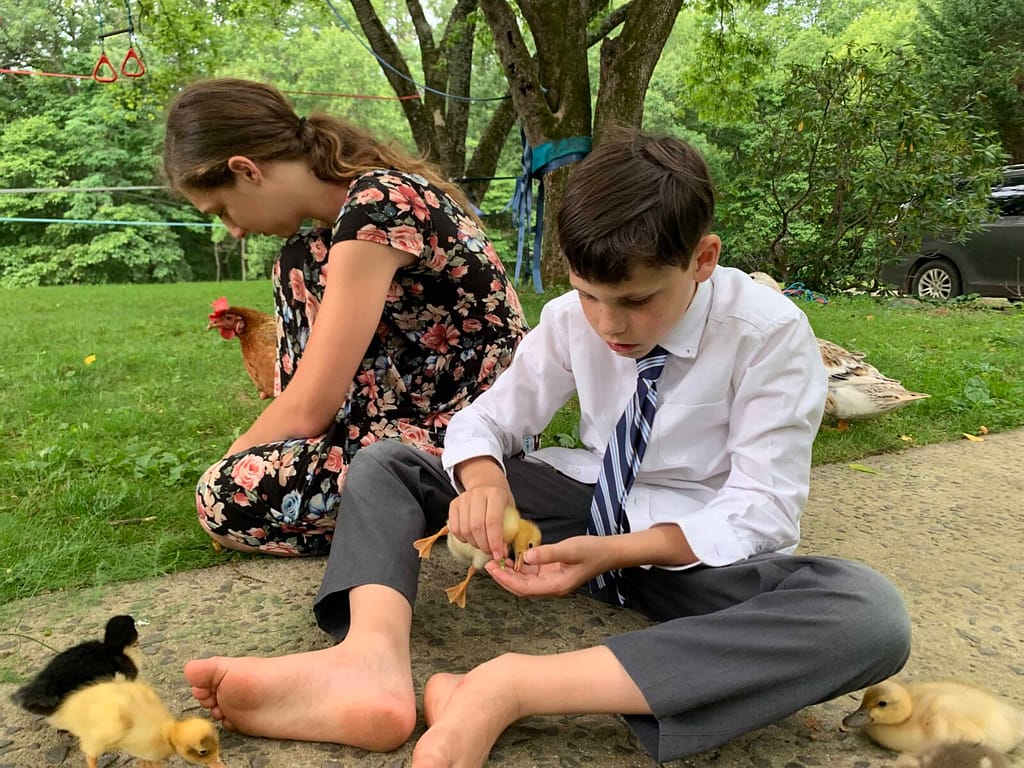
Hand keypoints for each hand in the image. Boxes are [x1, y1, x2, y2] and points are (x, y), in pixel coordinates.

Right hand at [447, 485, 514, 560]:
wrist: (486, 483)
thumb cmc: (500, 500)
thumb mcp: (510, 511)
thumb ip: (509, 531)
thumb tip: (502, 552)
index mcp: (495, 494)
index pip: (493, 521)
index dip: (495, 541)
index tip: (498, 555)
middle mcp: (478, 494)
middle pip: (477, 527)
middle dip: (484, 545)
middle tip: (490, 551)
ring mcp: (463, 499)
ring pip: (465, 530)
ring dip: (474, 543)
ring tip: (482, 544)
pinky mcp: (454, 504)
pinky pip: (455, 528)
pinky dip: (463, 539)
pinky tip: (472, 538)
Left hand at [484, 535, 613, 597]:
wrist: (608, 552)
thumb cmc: (592, 551)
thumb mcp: (570, 549)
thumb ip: (548, 553)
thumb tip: (526, 556)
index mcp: (556, 586)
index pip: (524, 588)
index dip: (506, 580)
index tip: (493, 569)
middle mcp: (551, 587)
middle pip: (521, 588)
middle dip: (503, 578)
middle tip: (488, 564)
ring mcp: (551, 580)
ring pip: (524, 581)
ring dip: (510, 573)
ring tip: (496, 561)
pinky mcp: (552, 572)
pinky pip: (531, 573)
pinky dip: (520, 567)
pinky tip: (512, 557)